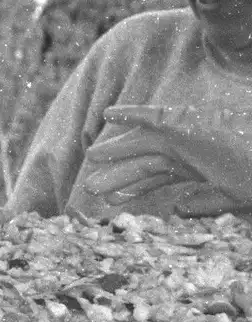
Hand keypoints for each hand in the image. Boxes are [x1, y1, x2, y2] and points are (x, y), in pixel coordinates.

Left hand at [86, 105, 251, 217]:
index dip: (134, 188)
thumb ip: (205, 203)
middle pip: (144, 164)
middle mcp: (186, 151)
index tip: (113, 202)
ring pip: (141, 146)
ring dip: (116, 151)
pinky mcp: (185, 123)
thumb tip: (179, 209)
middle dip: (118, 176)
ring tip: (91, 159)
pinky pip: (152, 116)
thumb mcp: (230, 196)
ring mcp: (184, 136)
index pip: (157, 177)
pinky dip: (130, 113)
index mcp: (195, 167)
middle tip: (91, 189)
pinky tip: (109, 114)